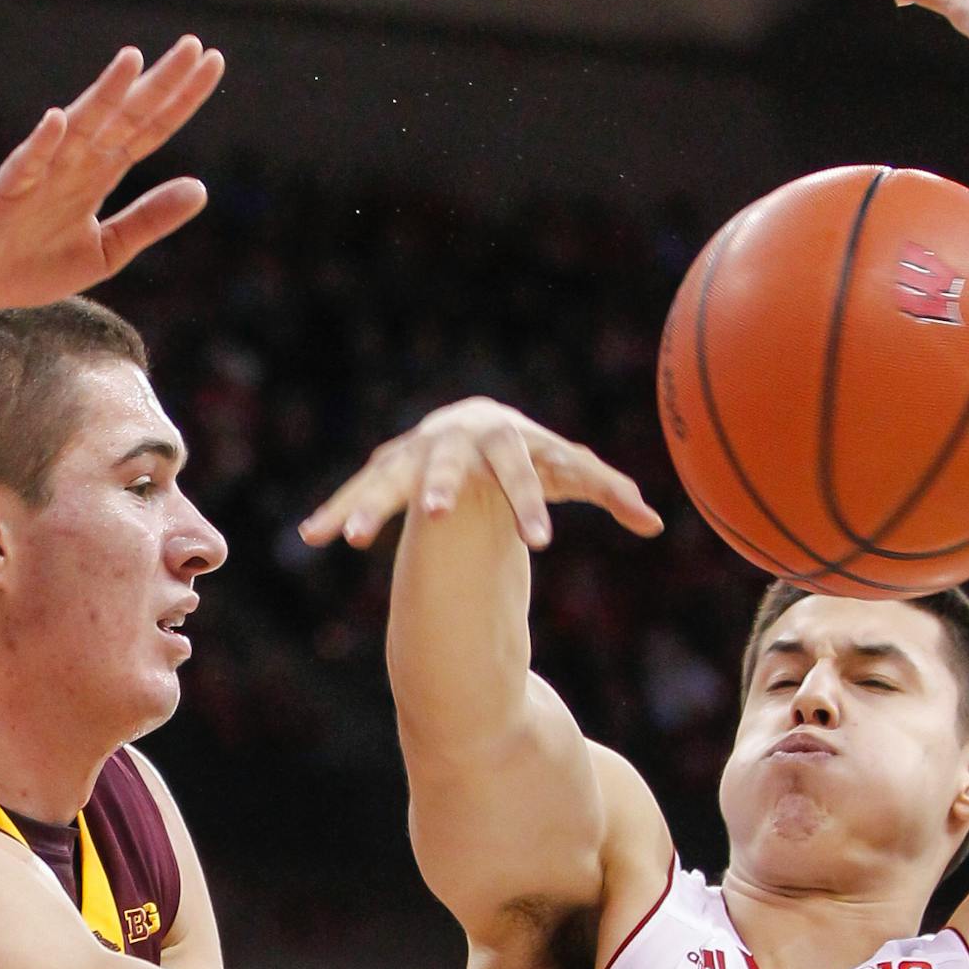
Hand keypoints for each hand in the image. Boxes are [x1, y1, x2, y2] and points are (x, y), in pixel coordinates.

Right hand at [0, 36, 225, 330]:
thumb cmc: (32, 267)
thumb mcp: (107, 250)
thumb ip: (149, 219)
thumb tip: (202, 188)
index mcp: (97, 174)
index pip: (148, 130)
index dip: (180, 100)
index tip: (214, 63)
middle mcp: (72, 163)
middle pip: (123, 117)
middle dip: (157, 84)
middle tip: (194, 46)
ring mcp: (38, 173)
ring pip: (78, 128)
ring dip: (103, 95)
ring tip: (132, 60)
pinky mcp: (4, 193)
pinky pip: (24, 164)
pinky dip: (40, 143)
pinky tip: (57, 119)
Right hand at [298, 397, 661, 550]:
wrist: (478, 424)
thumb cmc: (531, 453)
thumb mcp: (567, 469)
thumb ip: (606, 490)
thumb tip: (657, 524)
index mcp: (503, 436)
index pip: (520, 468)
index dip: (530, 502)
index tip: (542, 544)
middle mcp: (453, 438)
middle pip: (446, 462)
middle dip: (438, 486)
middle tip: (434, 513)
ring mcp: (415, 452)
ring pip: (390, 478)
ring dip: (371, 505)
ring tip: (353, 539)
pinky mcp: (388, 469)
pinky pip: (360, 492)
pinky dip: (338, 513)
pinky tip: (311, 537)